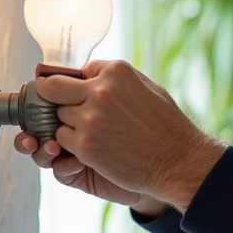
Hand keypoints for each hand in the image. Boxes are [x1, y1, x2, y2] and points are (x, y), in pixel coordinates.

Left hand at [31, 60, 226, 210]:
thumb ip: (117, 80)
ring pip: (57, 116)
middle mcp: (100, 91)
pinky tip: (94, 147)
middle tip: (59, 107)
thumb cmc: (167, 126)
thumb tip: (90, 75)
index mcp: (117, 72)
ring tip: (93, 133)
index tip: (80, 94)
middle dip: (54, 97)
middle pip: (53, 88)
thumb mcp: (148, 88)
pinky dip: (72, 144)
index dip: (80, 84)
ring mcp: (90, 119)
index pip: (80, 70)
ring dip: (68, 124)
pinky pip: (61, 139)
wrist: (178, 161)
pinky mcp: (85, 145)